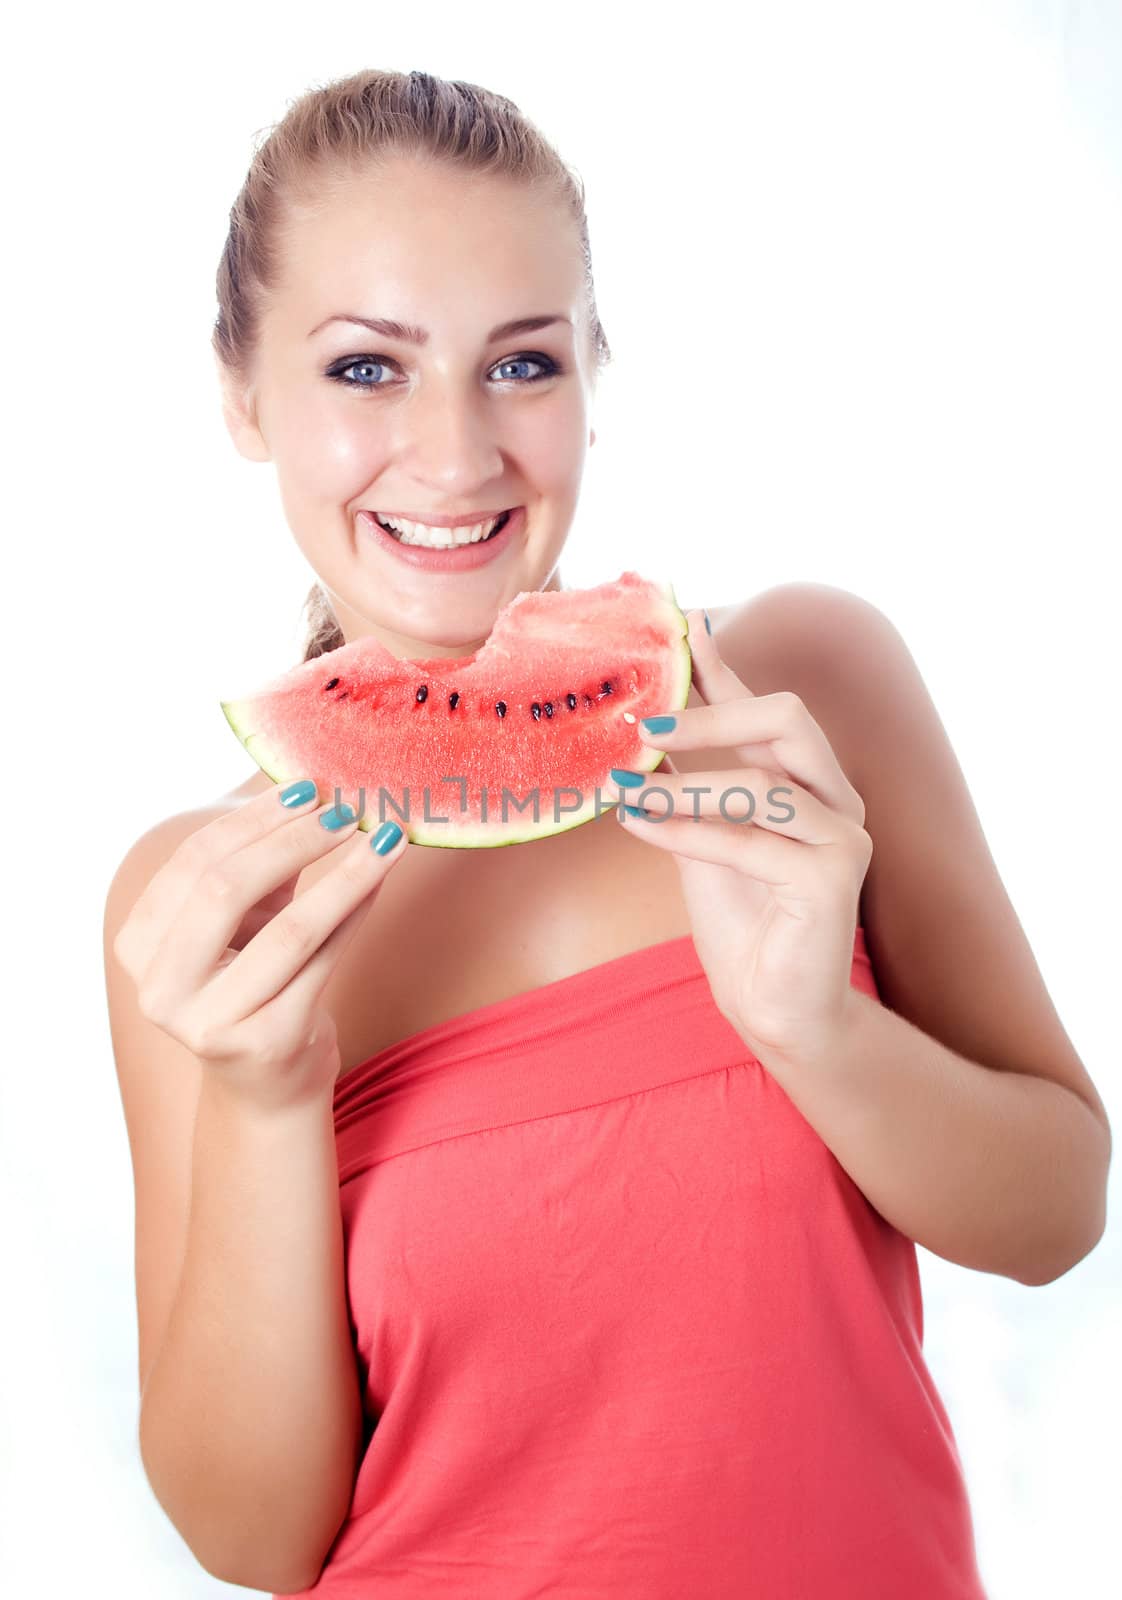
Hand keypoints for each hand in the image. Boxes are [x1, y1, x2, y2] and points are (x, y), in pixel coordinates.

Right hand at [113, 787, 408, 1113]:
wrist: (267, 1081)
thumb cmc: (254, 980)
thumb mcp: (245, 919)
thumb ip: (262, 862)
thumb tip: (311, 789)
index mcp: (139, 945)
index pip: (194, 861)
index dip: (253, 819)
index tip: (307, 787)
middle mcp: (162, 990)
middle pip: (226, 889)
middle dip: (293, 840)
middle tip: (346, 810)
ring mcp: (210, 1023)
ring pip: (288, 930)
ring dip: (344, 874)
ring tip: (383, 837)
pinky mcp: (268, 1044)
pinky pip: (324, 962)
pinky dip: (356, 911)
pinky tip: (379, 879)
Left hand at [606, 610, 872, 1069]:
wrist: (772, 1006)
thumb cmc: (741, 921)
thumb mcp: (701, 833)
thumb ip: (688, 778)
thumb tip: (645, 723)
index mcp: (805, 781)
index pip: (763, 706)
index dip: (723, 664)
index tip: (682, 623)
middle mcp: (834, 798)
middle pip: (787, 717)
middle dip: (712, 711)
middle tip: (643, 725)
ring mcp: (842, 835)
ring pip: (761, 783)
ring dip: (683, 785)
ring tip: (624, 790)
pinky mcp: (834, 878)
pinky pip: (752, 841)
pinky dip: (688, 832)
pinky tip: (639, 826)